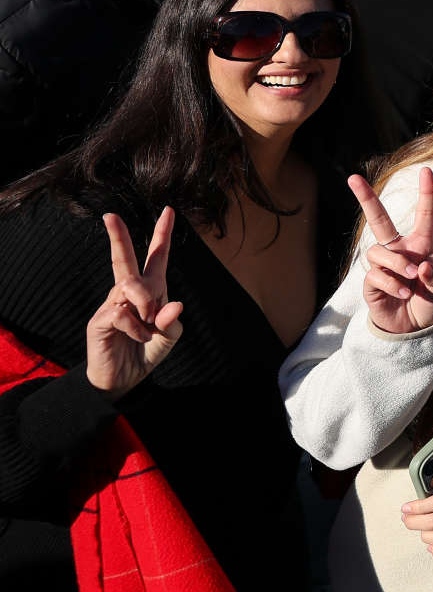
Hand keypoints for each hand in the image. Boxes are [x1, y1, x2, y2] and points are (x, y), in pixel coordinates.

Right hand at [85, 210, 183, 399]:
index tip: (168, 211)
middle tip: (110, 215)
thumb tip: (174, 304)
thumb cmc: (146, 353)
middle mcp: (127, 293)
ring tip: (148, 326)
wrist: (124, 380)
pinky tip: (137, 337)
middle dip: (118, 236)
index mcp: (149, 291)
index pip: (155, 258)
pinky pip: (121, 313)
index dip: (162, 235)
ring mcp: (111, 304)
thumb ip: (173, 321)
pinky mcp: (100, 320)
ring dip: (146, 305)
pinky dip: (136, 326)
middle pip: (123, 259)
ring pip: (130, 286)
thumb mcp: (169, 337)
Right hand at [351, 166, 432, 335]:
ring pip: (379, 252)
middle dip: (366, 197)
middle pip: (378, 219)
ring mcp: (382, 265)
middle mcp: (398, 249)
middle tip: (353, 178)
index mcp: (419, 245)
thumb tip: (421, 264)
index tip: (426, 170)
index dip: (426, 193)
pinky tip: (402, 294)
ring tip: (411, 279)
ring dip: (397, 264)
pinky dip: (392, 285)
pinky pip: (376, 275)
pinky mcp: (371, 283)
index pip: (423, 215)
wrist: (415, 329)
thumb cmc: (429, 302)